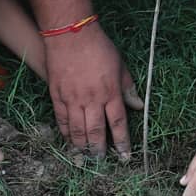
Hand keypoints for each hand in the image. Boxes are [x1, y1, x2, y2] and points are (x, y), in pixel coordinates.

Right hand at [44, 25, 141, 158]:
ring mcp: (72, 98)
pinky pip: (62, 120)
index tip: (125, 156)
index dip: (122, 142)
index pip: (118, 124)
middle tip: (102, 161)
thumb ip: (128, 88)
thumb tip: (139, 106)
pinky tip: (70, 141)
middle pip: (96, 132)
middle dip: (100, 150)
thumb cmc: (99, 47)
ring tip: (86, 157)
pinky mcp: (57, 95)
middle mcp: (91, 99)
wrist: (70, 34)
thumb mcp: (120, 65)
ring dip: (82, 146)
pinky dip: (66, 134)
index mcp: (110, 92)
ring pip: (77, 131)